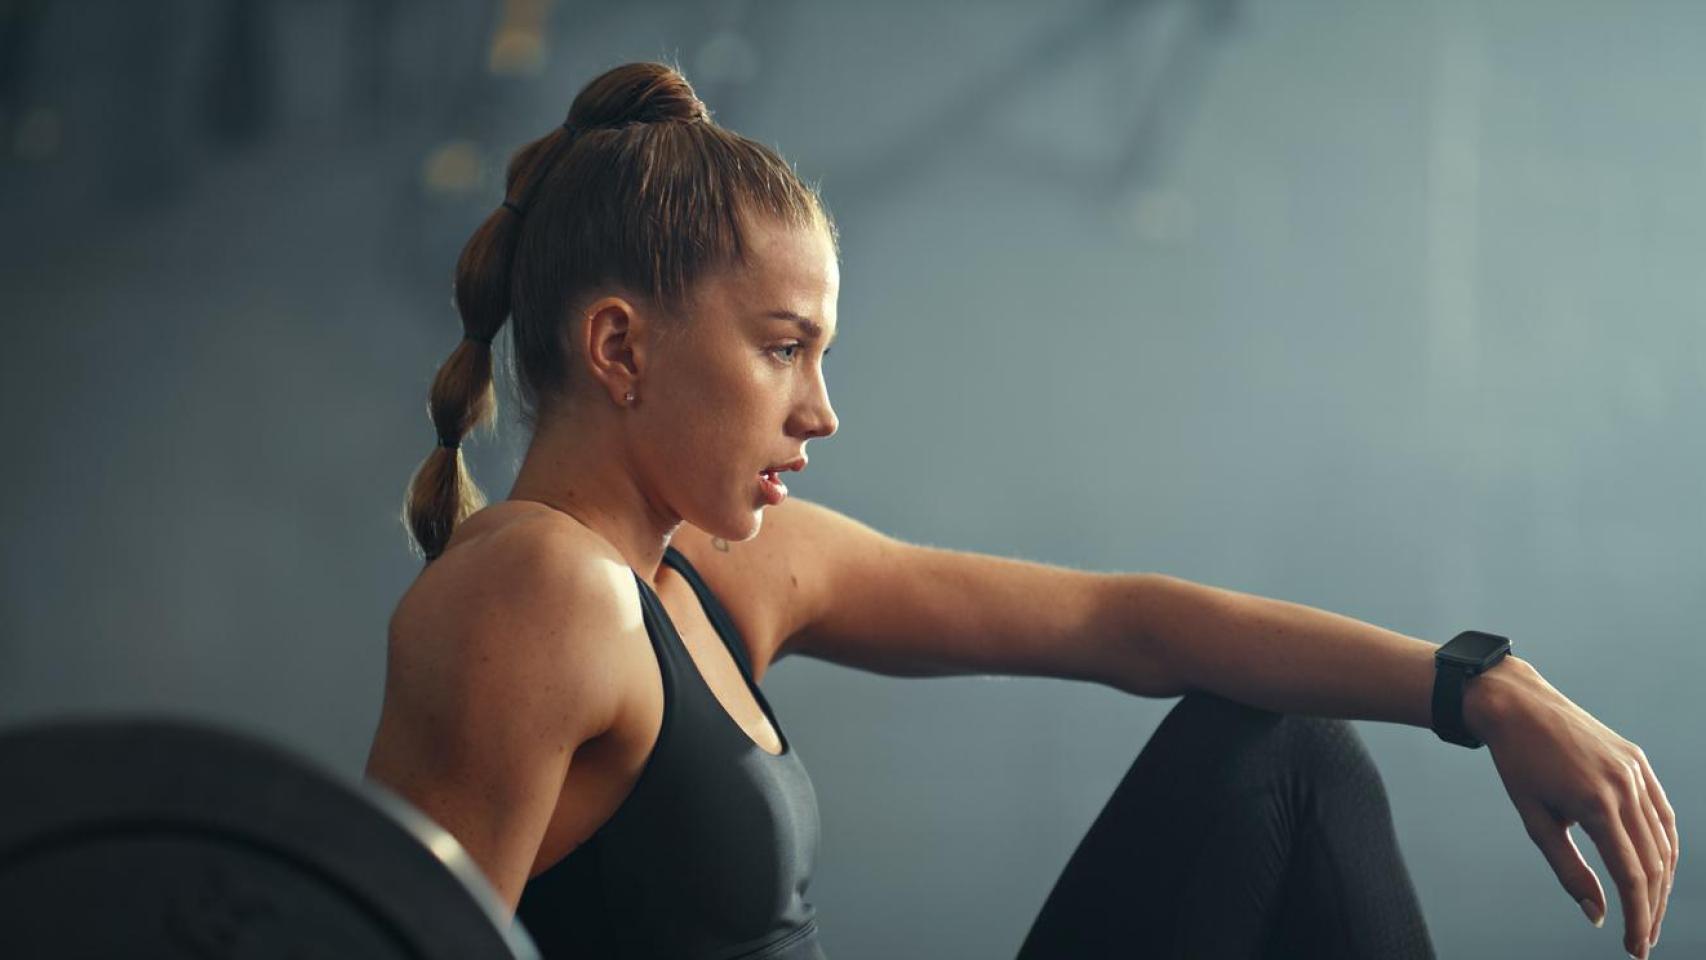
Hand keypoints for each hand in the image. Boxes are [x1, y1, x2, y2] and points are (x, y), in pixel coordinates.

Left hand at [1478, 660, 1678, 956]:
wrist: (1517, 705)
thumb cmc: (1517, 764)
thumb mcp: (1535, 820)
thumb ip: (1568, 869)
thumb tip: (1597, 914)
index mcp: (1596, 804)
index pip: (1631, 877)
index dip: (1635, 917)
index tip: (1633, 948)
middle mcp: (1625, 788)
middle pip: (1654, 864)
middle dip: (1650, 908)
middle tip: (1641, 940)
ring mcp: (1637, 772)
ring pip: (1665, 841)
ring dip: (1662, 882)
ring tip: (1648, 913)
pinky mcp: (1638, 762)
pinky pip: (1662, 814)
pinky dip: (1665, 846)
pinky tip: (1658, 871)